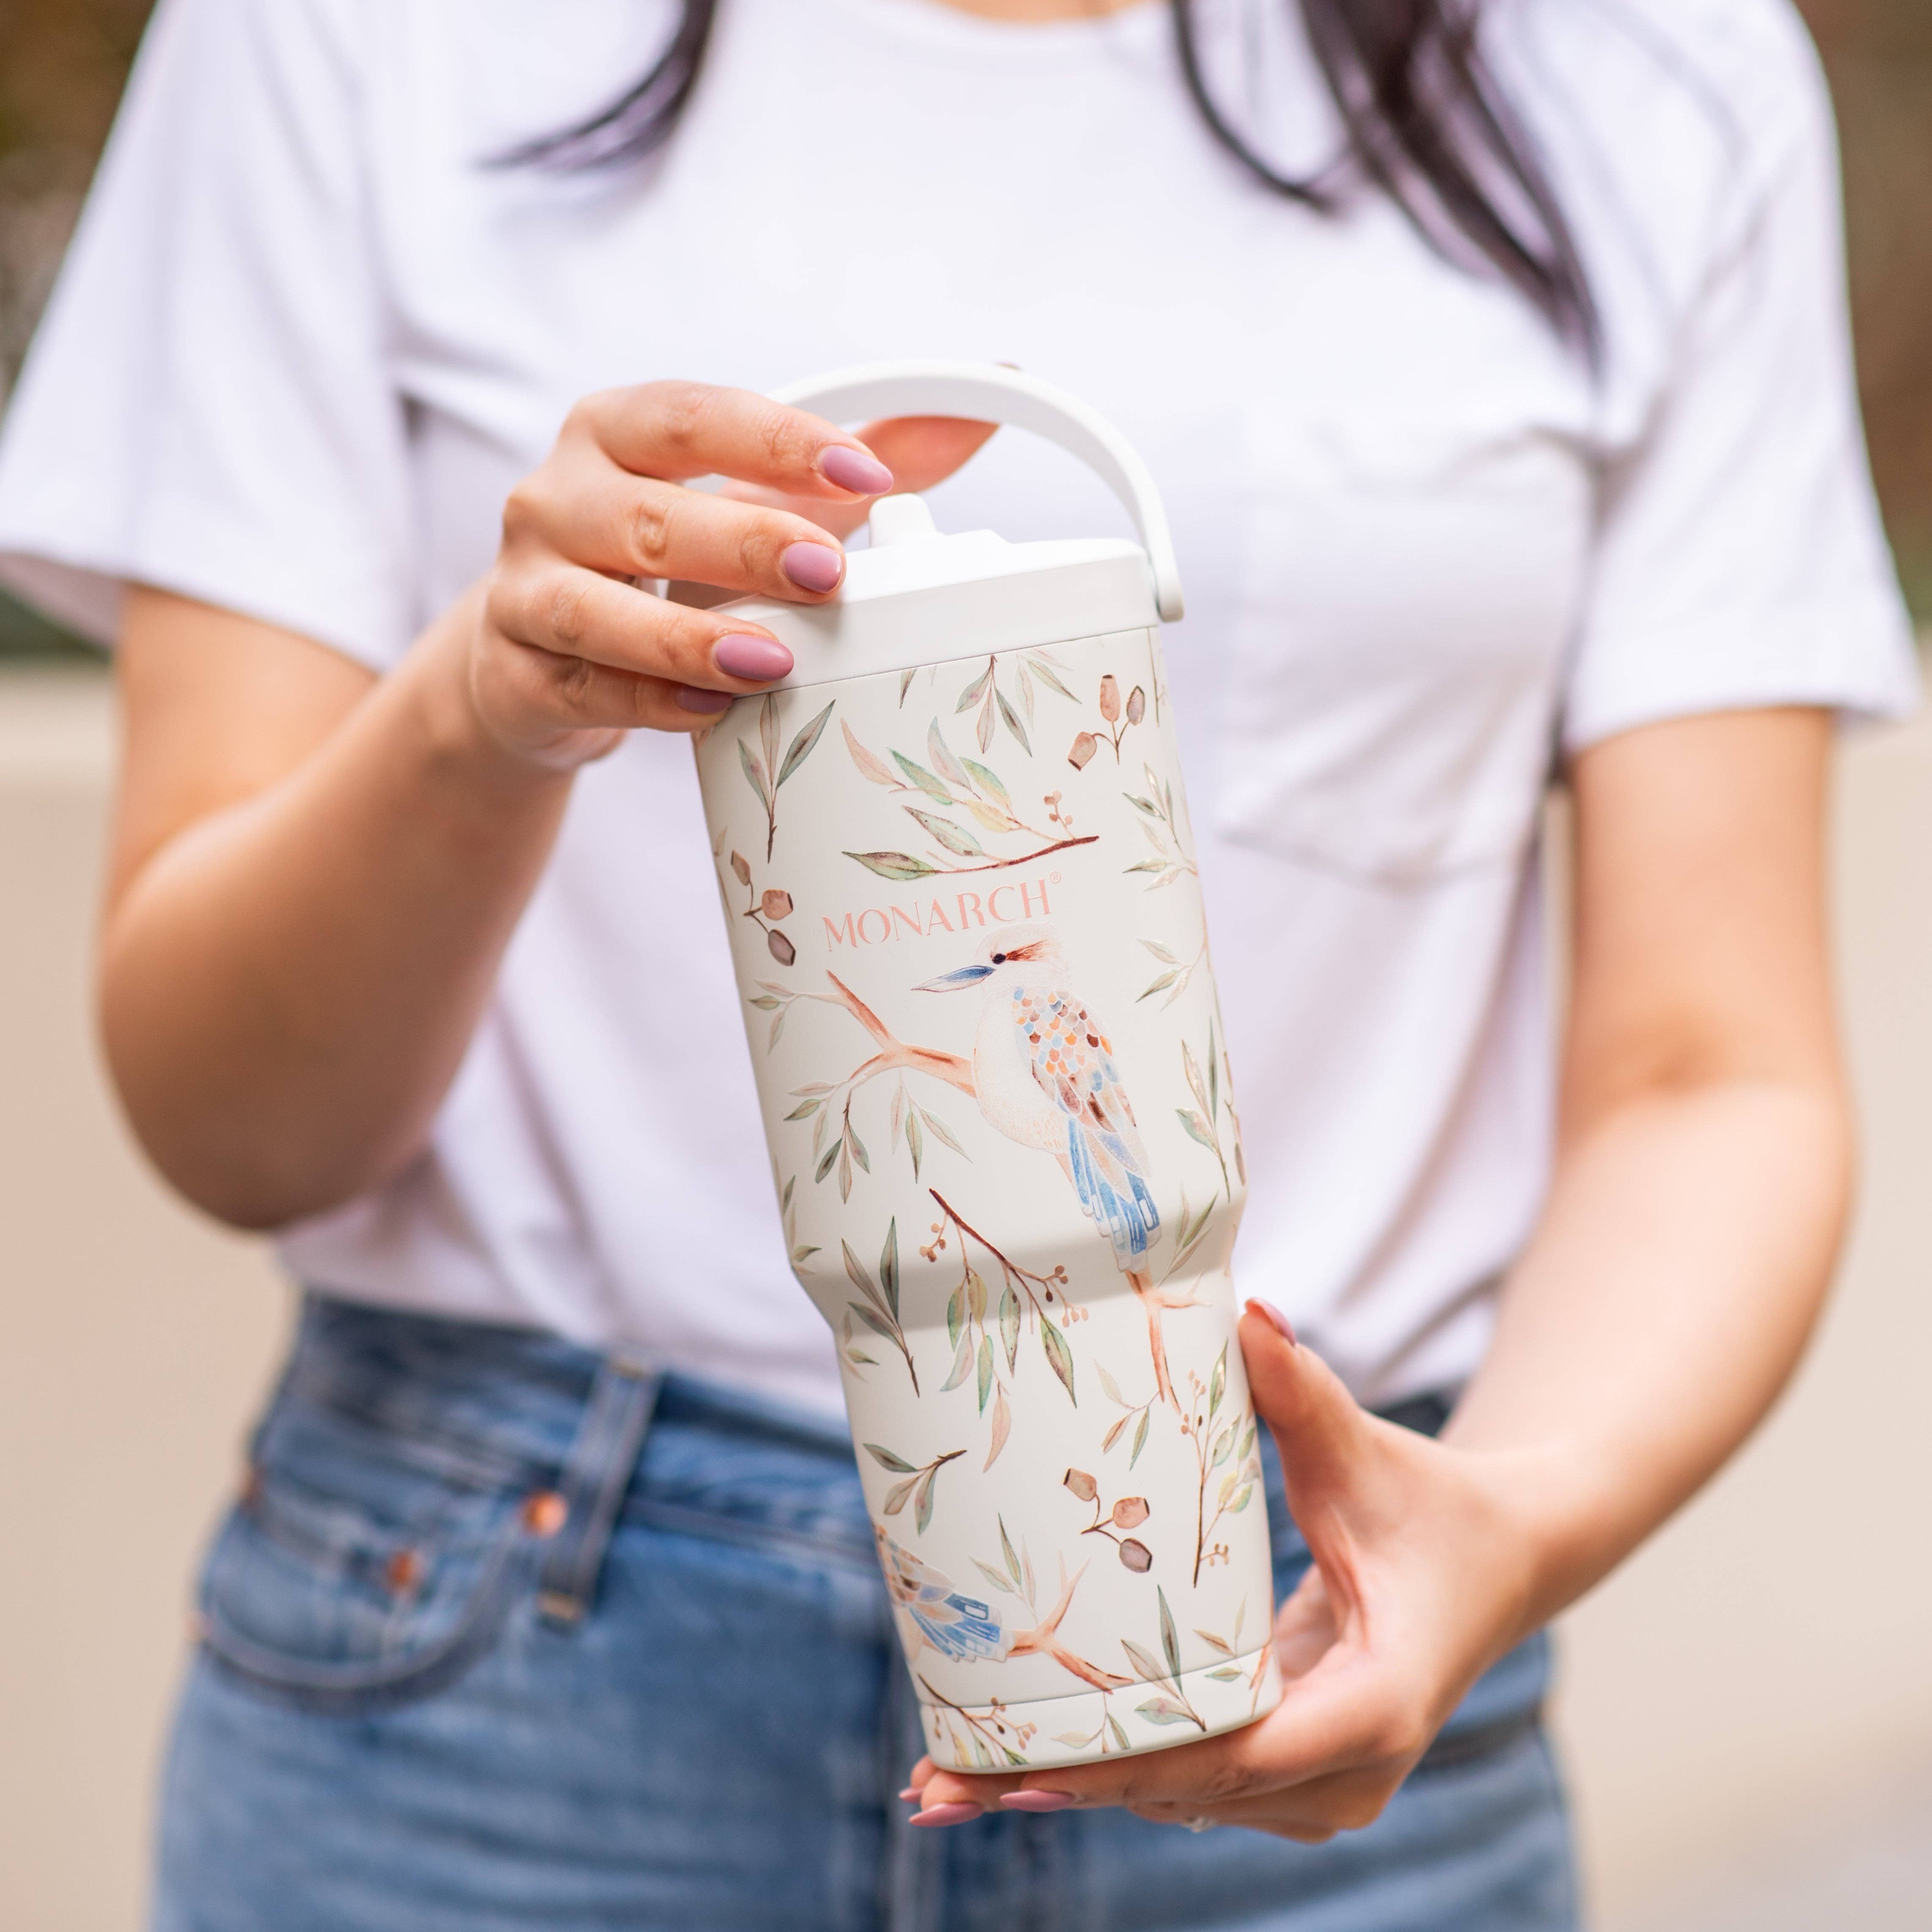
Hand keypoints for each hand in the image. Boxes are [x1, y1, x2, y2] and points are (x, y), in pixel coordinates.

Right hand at [465, 382, 994, 768]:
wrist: (534, 650)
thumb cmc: (657, 560)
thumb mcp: (742, 500)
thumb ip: (842, 466)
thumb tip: (970, 420)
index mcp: (614, 431)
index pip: (695, 417)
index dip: (780, 441)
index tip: (868, 470)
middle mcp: (556, 497)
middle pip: (651, 514)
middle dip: (747, 543)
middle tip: (830, 572)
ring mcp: (524, 587)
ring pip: (597, 608)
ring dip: (691, 637)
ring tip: (774, 661)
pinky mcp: (516, 669)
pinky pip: (587, 687)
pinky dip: (652, 700)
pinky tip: (713, 711)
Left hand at [901, 1305, 1547, 1839]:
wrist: (1497, 1561)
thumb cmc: (1433, 1505)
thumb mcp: (1368, 1453)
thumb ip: (1304, 1392)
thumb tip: (1247, 1314)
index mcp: (1377, 1705)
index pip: (1234, 1754)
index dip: (1123, 1763)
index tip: (1023, 1769)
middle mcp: (1353, 1772)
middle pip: (1186, 1792)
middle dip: (1061, 1784)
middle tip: (935, 1785)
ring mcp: (1325, 1788)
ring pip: (1179, 1801)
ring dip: (1070, 1790)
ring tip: (944, 1786)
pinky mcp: (1298, 1779)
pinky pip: (1191, 1786)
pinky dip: (1110, 1778)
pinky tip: (1018, 1774)